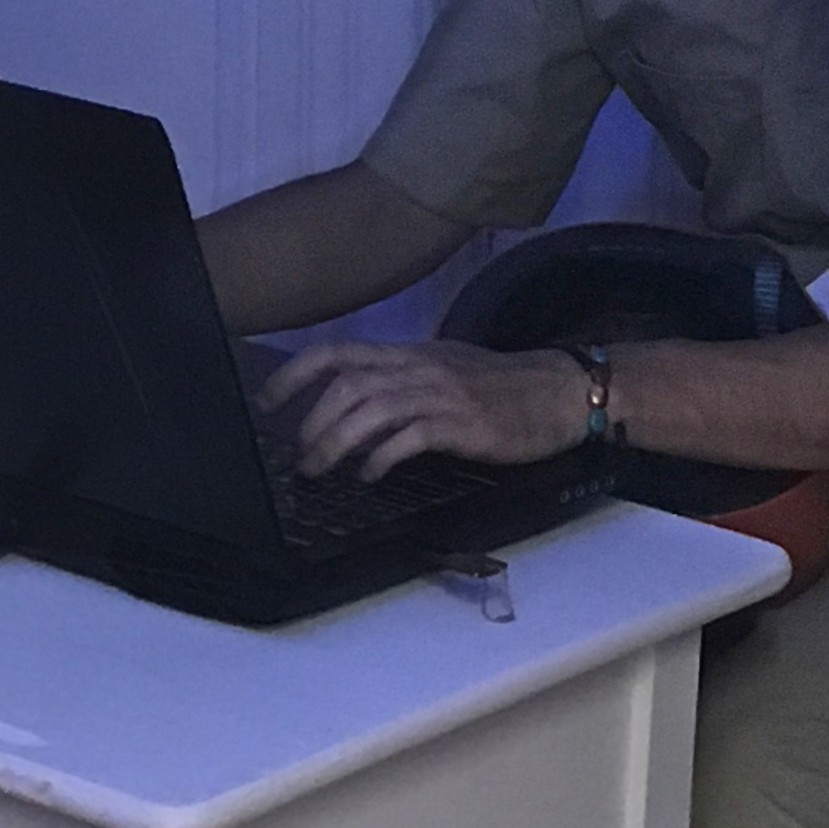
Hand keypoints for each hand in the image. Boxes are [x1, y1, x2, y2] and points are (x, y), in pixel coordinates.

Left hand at [263, 338, 589, 480]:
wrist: (562, 391)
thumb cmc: (505, 386)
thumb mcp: (447, 369)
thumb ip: (404, 380)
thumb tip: (357, 404)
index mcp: (411, 354)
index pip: (339, 352)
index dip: (296, 374)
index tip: (266, 402)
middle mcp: (420, 367)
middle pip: (347, 383)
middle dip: (312, 420)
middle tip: (299, 455)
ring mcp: (442, 394)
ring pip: (372, 408)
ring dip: (336, 441)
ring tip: (321, 470)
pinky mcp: (463, 424)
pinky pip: (410, 437)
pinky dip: (381, 457)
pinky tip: (369, 475)